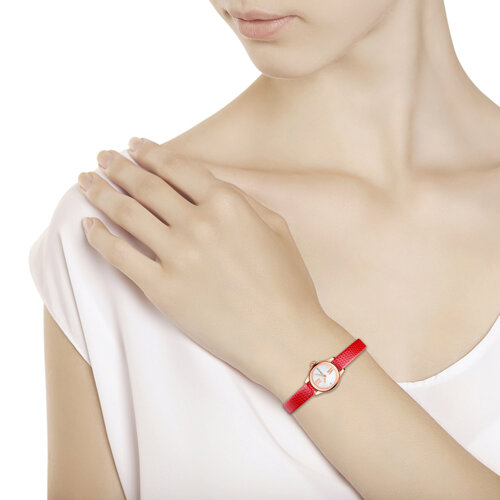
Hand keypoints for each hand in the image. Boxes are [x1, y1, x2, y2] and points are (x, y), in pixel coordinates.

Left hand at [78, 138, 331, 389]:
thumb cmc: (287, 284)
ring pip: (126, 214)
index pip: (177, 168)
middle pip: (146, 186)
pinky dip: (98, 238)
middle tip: (102, 157)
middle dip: (119, 166)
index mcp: (228, 204)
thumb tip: (207, 181)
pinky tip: (86, 225)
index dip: (150, 152)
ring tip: (85, 181)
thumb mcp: (276, 228)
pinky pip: (120, 256)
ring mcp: (178, 256)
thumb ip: (241, 199)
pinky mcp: (163, 289)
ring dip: (101, 192)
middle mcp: (199, 224)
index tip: (134, 145)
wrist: (284, 337)